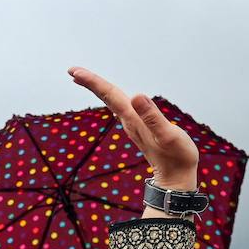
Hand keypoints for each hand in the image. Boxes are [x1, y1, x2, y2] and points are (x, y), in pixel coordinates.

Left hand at [70, 68, 197, 190]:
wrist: (176, 178)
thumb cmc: (177, 157)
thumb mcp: (168, 135)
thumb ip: (152, 116)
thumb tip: (136, 95)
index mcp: (133, 119)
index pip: (110, 95)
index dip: (93, 82)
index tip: (74, 71)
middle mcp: (129, 121)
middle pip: (107, 97)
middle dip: (91, 83)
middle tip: (72, 70)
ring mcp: (133, 125)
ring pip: (112, 102)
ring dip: (98, 90)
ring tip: (83, 79)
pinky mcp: (139, 128)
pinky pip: (121, 108)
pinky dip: (112, 98)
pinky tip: (111, 98)